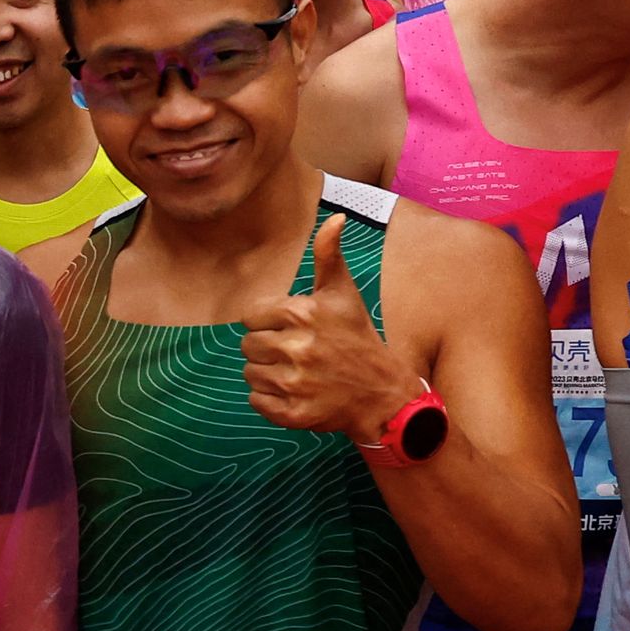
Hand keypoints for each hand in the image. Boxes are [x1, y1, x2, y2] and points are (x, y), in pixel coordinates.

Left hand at [241, 213, 421, 443]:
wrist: (382, 393)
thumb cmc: (357, 338)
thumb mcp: (344, 293)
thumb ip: (329, 255)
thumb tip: (335, 217)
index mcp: (303, 314)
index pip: (251, 316)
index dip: (268, 322)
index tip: (291, 328)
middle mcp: (297, 348)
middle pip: (248, 345)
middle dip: (267, 347)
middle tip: (296, 352)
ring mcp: (295, 383)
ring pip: (250, 373)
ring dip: (267, 373)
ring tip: (297, 372)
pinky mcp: (293, 413)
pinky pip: (256, 401)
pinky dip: (269, 399)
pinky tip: (295, 391)